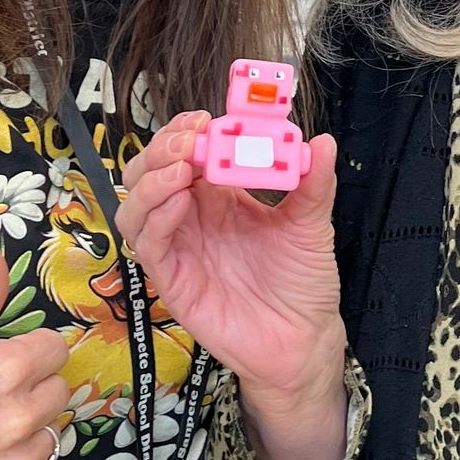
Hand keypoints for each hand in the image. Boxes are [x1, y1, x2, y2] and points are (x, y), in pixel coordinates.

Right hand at [118, 112, 347, 459]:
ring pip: (136, 205)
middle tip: (189, 141)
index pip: (186, 151)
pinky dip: (156, 217)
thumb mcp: (312, 225)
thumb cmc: (303, 282)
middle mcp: (192, 217)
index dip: (187, 131)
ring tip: (181, 167)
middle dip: (162, 148)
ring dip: (151, 179)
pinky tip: (179, 200)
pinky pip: (147, 244)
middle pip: (150, 171)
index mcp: (220, 196)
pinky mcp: (172, 280)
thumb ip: (313, 184)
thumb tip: (323, 142)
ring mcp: (178, 247)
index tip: (205, 120)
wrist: (303, 339)